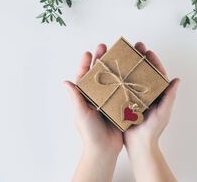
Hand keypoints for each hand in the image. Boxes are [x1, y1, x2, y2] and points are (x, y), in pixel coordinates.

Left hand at [65, 44, 121, 181]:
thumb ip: (75, 98)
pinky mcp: (120, 104)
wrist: (104, 150)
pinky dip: (126, 79)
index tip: (89, 52)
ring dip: (114, 66)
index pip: (84, 76)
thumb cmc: (89, 133)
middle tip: (104, 46)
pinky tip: (130, 70)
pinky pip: (122, 89)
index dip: (86, 63)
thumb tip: (66, 82)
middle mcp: (97, 95)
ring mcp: (108, 99)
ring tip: (119, 54)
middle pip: (99, 73)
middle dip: (101, 59)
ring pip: (112, 78)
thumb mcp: (80, 114)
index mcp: (85, 96)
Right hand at [123, 42, 178, 181]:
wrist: (139, 145)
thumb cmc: (153, 130)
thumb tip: (177, 80)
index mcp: (157, 93)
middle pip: (143, 71)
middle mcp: (146, 92)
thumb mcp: (163, 112)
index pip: (156, 73)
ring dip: (128, 64)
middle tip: (135, 46)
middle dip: (139, 58)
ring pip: (132, 76)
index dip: (153, 60)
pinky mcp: (124, 101)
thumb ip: (169, 97)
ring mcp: (134, 96)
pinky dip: (118, 77)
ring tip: (122, 53)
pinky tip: (112, 69)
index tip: (147, 50)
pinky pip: (121, 87)